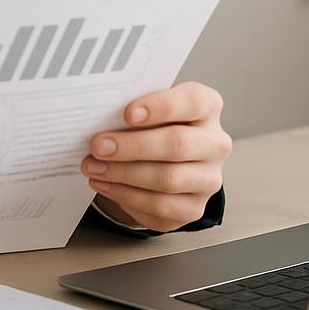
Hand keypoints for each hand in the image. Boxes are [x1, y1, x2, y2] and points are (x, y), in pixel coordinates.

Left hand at [79, 81, 231, 231]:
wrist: (163, 155)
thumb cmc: (152, 121)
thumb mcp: (146, 104)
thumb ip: (131, 104)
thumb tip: (97, 111)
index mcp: (206, 107)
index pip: (192, 102)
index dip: (160, 107)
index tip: (127, 113)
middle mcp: (215, 143)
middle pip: (177, 144)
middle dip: (132, 146)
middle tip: (98, 146)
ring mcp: (208, 179)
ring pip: (168, 179)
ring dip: (123, 174)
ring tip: (93, 167)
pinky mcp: (194, 207)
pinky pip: (160, 206)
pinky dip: (126, 195)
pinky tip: (105, 184)